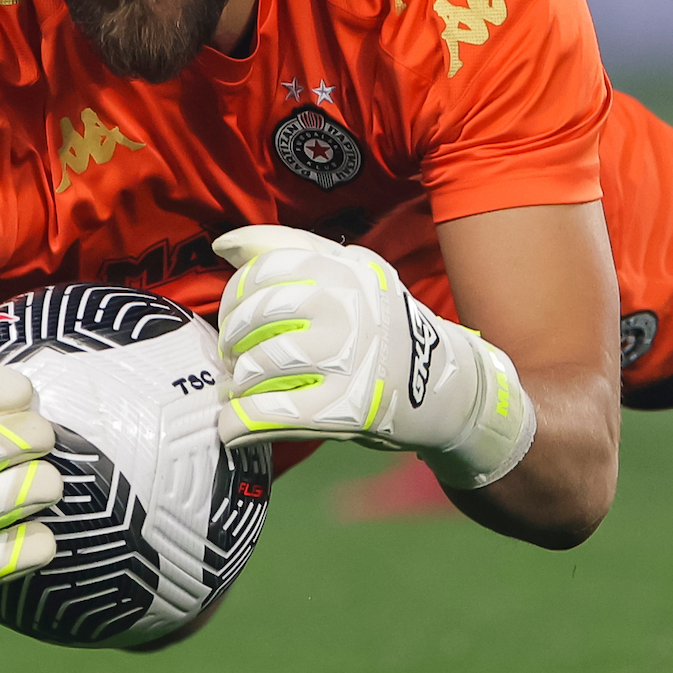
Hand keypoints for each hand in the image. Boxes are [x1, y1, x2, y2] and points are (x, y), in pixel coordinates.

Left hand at [211, 225, 535, 490]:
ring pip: (256, 368)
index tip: (237, 318)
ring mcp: (350, 359)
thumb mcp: (351, 273)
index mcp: (344, 269)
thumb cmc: (384, 329)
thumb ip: (290, 251)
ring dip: (239, 385)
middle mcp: (348, 307)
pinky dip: (240, 424)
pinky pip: (269, 414)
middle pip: (253, 319)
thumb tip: (225, 245)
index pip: (262, 271)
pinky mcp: (348, 409)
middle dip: (232, 343)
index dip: (235, 297)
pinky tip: (234, 427)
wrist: (447, 387)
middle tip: (236, 359)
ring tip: (245, 391)